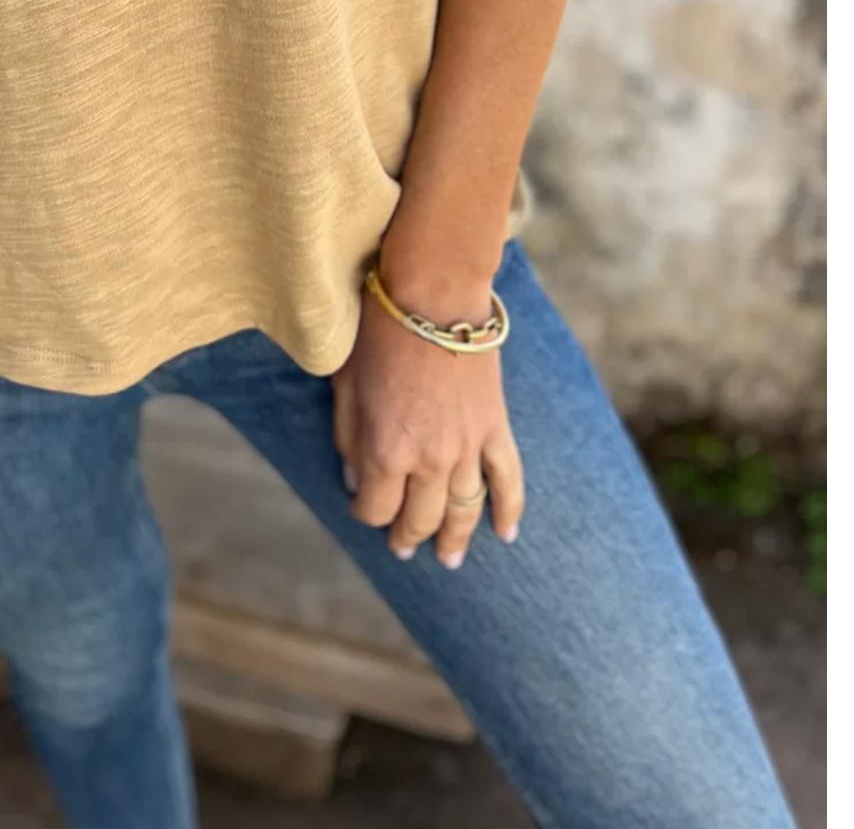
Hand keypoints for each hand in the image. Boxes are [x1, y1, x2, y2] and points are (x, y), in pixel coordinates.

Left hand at [332, 280, 522, 566]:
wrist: (433, 294)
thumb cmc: (379, 333)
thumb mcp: (345, 385)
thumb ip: (348, 438)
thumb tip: (354, 479)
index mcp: (385, 451)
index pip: (375, 509)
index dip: (366, 513)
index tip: (363, 507)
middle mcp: (429, 460)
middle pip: (420, 519)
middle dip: (408, 536)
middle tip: (403, 547)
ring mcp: (467, 448)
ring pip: (463, 511)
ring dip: (455, 539)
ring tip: (449, 558)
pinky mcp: (495, 429)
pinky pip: (508, 481)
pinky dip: (509, 511)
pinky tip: (506, 534)